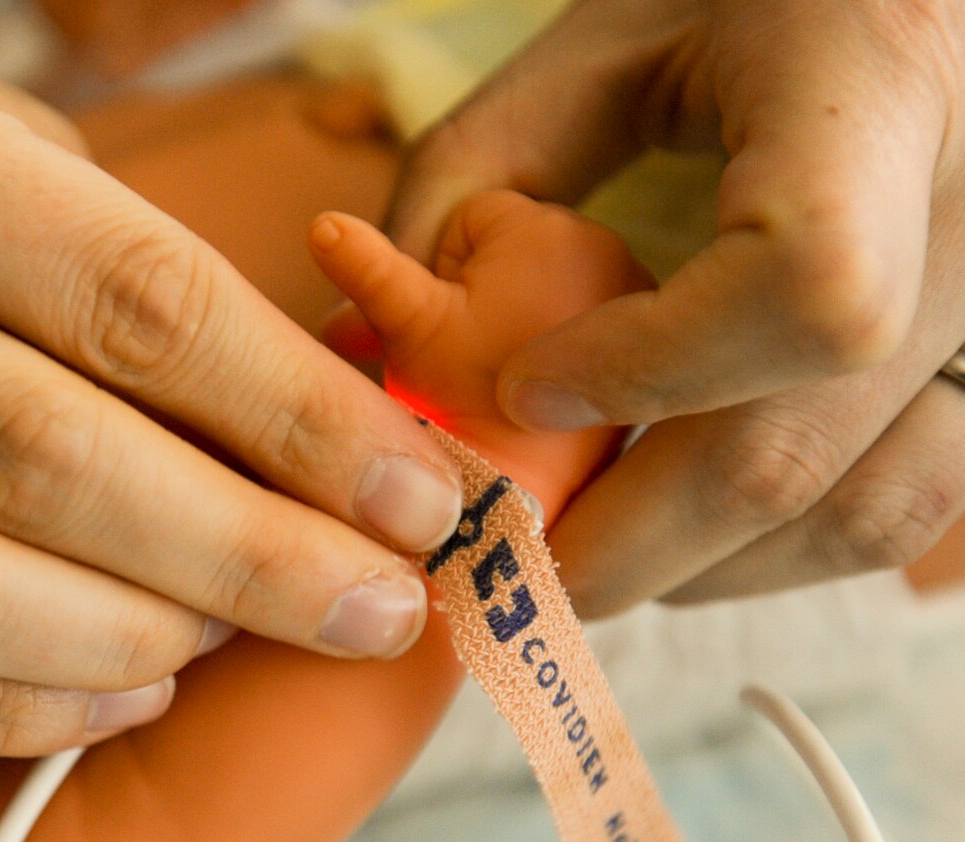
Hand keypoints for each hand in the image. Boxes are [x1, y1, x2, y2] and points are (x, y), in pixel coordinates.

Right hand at [0, 0, 459, 754]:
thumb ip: (119, 273)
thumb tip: (326, 449)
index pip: (117, 297)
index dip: (292, 418)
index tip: (420, 498)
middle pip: (26, 461)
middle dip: (238, 557)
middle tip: (373, 609)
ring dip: (121, 643)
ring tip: (234, 646)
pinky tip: (111, 692)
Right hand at [309, 192, 652, 520]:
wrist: (528, 497)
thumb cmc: (461, 409)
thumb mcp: (408, 332)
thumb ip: (371, 270)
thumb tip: (323, 226)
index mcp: (548, 230)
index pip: (468, 221)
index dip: (434, 277)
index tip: (439, 330)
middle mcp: (607, 251)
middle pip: (510, 254)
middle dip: (473, 298)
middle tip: (457, 360)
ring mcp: (632, 301)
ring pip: (544, 291)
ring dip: (512, 326)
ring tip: (489, 383)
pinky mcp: (641, 346)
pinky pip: (583, 329)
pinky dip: (556, 354)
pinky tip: (530, 398)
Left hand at [374, 0, 964, 613]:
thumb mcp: (629, 23)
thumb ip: (491, 158)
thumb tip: (384, 324)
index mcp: (896, 75)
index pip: (795, 296)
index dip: (641, 379)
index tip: (523, 398)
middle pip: (803, 454)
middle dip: (627, 545)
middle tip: (507, 569)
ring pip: (879, 513)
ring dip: (713, 570)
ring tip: (603, 556)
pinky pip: (930, 494)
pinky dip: (797, 540)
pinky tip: (711, 526)